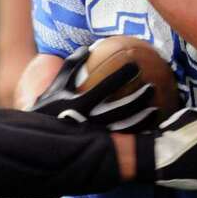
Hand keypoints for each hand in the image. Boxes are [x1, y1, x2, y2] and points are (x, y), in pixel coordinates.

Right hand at [30, 46, 158, 130]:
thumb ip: (71, 66)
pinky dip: (137, 134)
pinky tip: (148, 126)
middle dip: (138, 98)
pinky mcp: (99, 149)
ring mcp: (95, 137)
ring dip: (142, 118)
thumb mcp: (56, 86)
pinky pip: (122, 141)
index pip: (104, 88)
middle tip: (151, 87)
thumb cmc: (50, 108)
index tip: (135, 65)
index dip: (121, 76)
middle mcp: (87, 122)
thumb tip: (88, 47)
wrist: (40, 141)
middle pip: (120, 110)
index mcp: (76, 104)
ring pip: (124, 128)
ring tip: (156, 107)